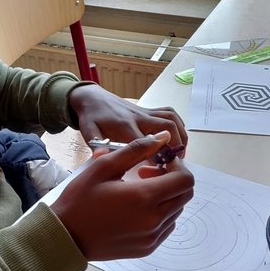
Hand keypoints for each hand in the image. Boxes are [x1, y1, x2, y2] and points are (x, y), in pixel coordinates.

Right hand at [51, 132, 194, 260]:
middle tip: (148, 173)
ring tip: (139, 191)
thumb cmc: (80, 200)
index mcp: (144, 198)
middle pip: (185, 194)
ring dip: (166, 196)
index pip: (185, 179)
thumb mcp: (103, 167)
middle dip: (173, 179)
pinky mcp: (147, 248)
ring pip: (177, 210)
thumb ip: (136, 149)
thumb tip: (162, 138)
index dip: (177, 165)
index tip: (160, 161)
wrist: (65, 237)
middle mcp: (154, 220)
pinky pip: (167, 226)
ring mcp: (152, 236)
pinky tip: (138, 208)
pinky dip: (161, 213)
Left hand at [68, 85, 187, 155]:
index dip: (156, 157)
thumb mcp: (89, 133)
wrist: (93, 98)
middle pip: (166, 128)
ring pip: (171, 120)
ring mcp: (146, 112)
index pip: (145, 142)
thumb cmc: (91, 118)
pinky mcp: (149, 110)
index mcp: (123, 126)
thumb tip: (102, 158)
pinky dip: (179, 125)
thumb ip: (96, 146)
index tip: (161, 172)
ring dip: (181, 137)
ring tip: (180, 155)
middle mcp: (139, 118)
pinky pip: (169, 113)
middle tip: (175, 166)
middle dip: (175, 147)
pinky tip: (179, 139)